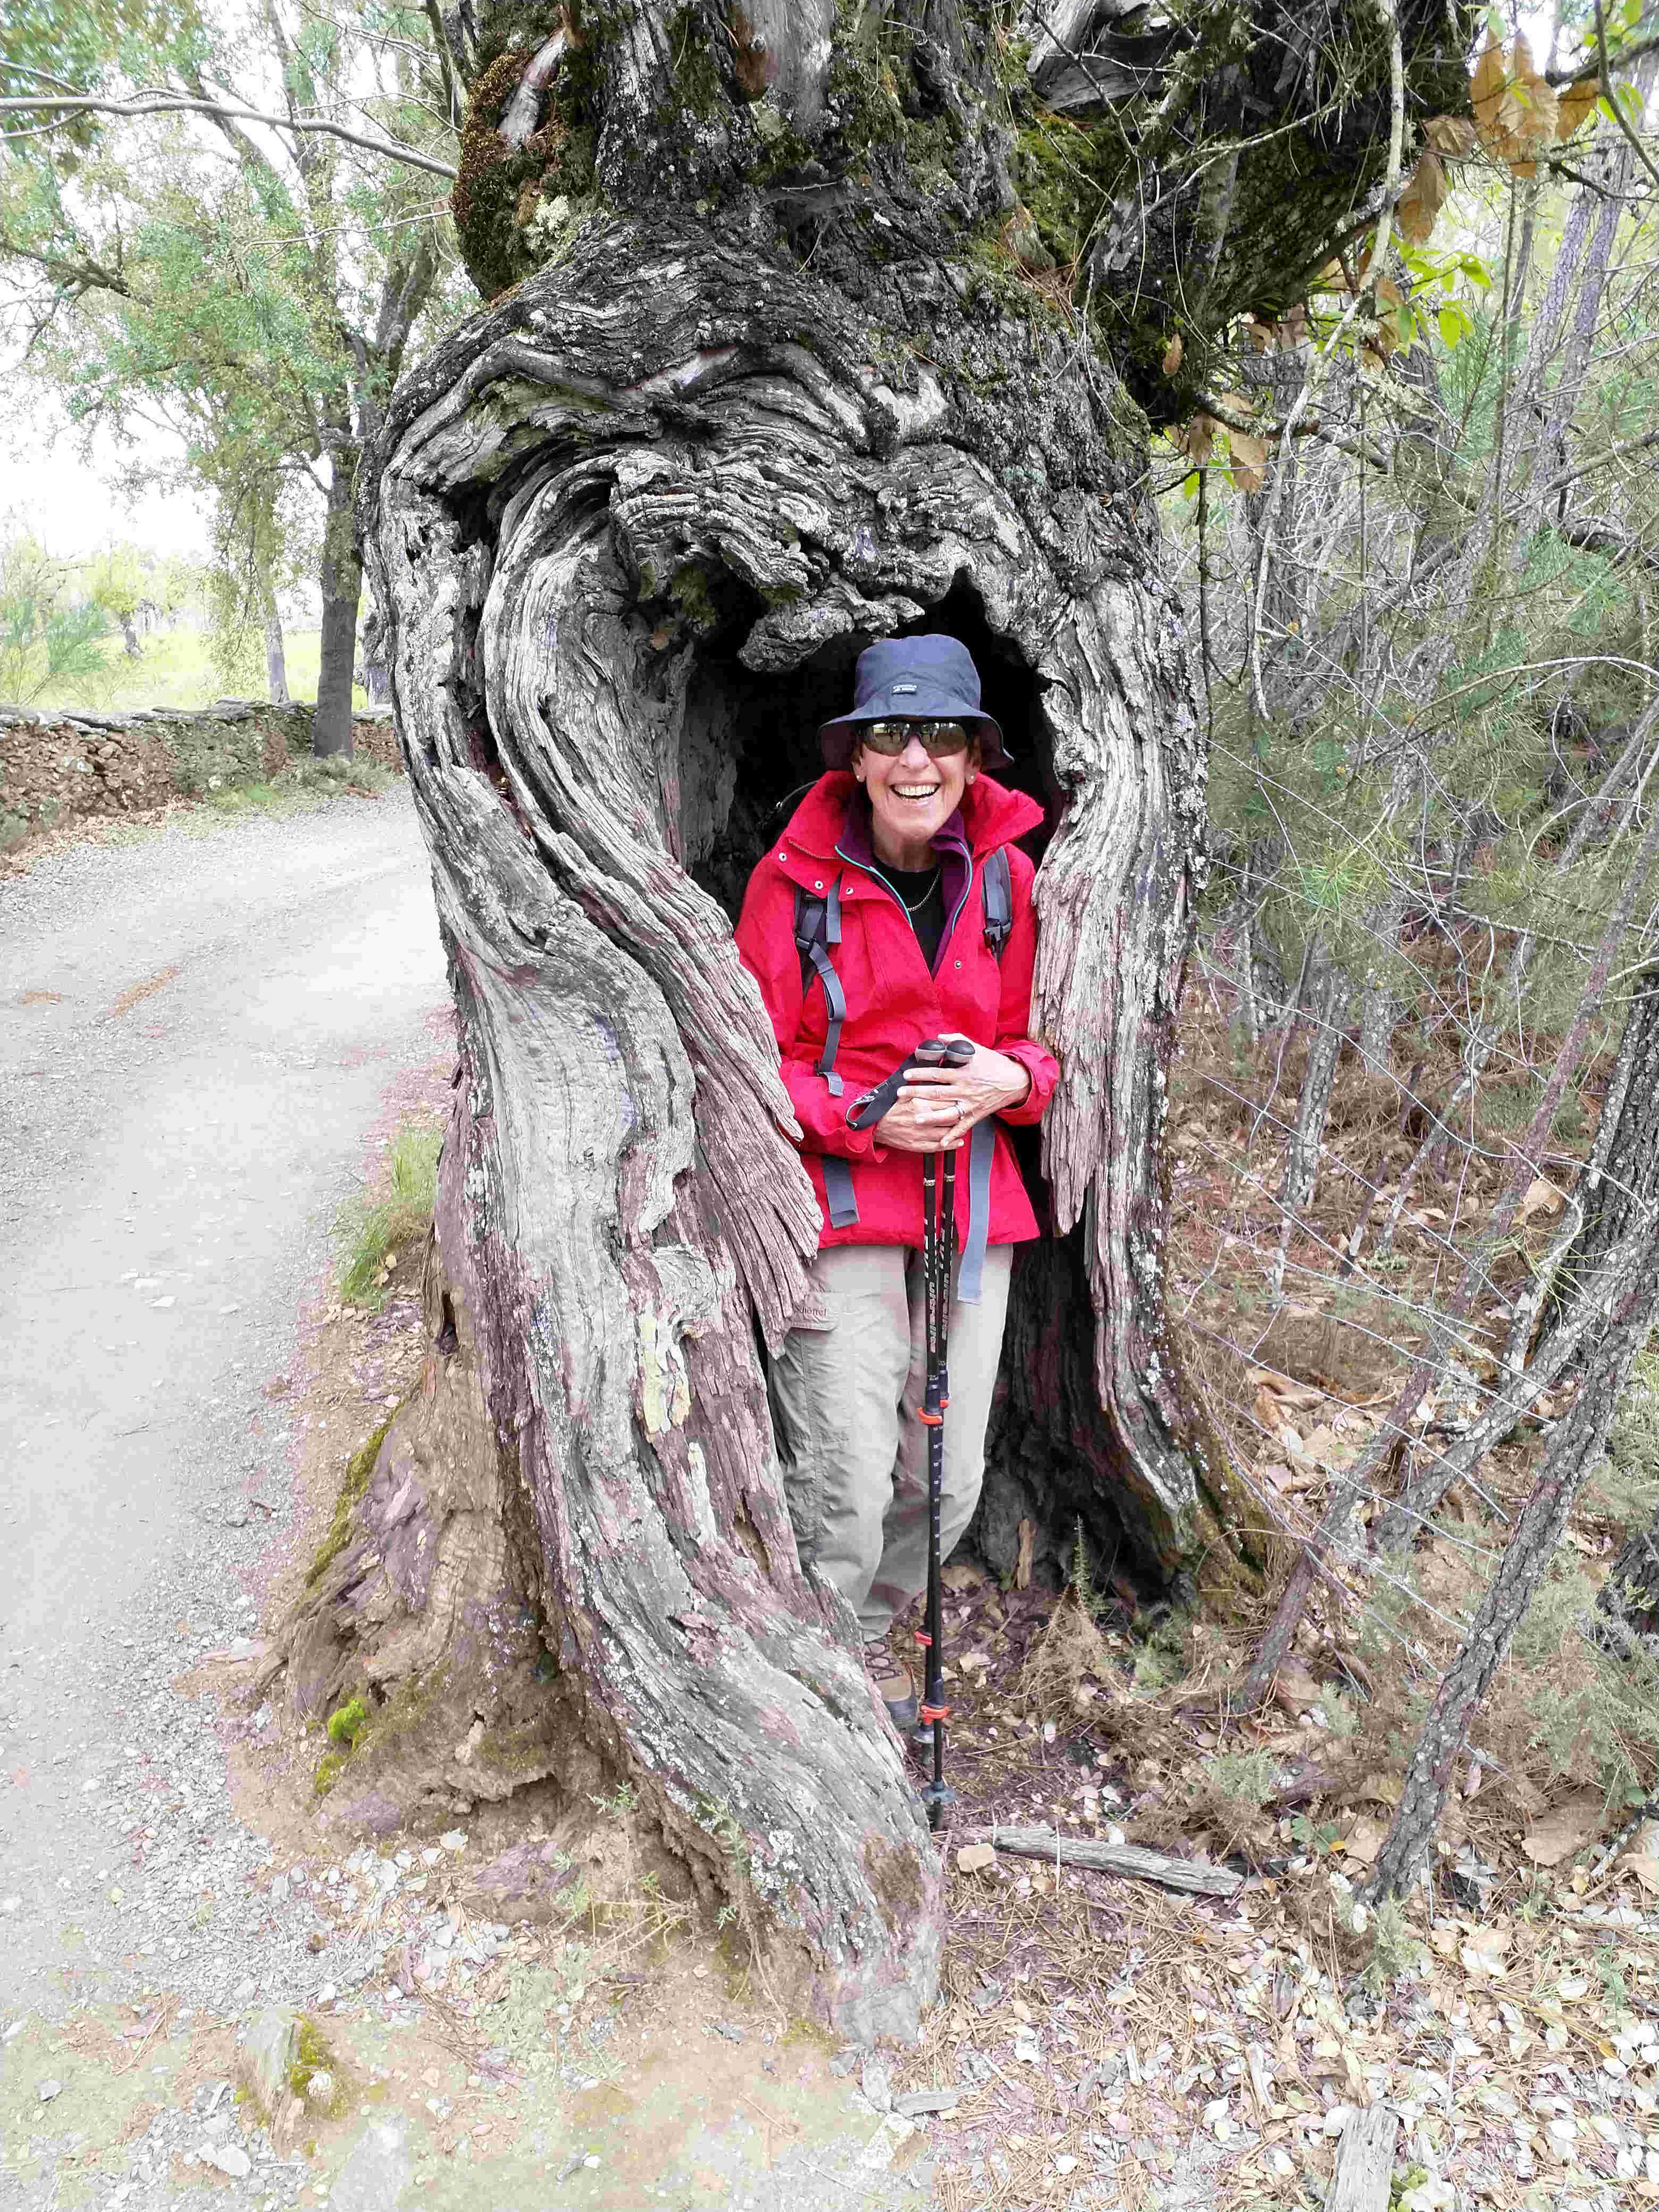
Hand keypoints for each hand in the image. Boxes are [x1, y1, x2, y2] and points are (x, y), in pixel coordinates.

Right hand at [875, 1089, 969, 1152]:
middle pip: (949, 1116)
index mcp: (919, 1104)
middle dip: (959, 1113)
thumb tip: (934, 1081)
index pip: (944, 1100)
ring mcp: (920, 1134)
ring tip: (964, 1125)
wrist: (875, 1126)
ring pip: (946, 1132)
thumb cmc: (890, 1109)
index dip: (954, 1099)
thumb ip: (919, 1089)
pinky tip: (958, 1141)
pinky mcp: (918, 1145)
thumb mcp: (904, 1094)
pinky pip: (939, 1146)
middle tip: (964, 1111)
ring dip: (957, 1129)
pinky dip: (951, 1144)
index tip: (960, 1097)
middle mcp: (921, 1119)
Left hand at [896, 1033, 1030, 1139]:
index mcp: (963, 1073)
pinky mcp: (976, 1114)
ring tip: (916, 1118)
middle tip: (900, 1095)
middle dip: (917, 1093)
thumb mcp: (976, 1049)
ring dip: (931, 1116)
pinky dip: (953, 1135)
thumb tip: (939, 1037)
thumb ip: (957, 1041)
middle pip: (936, 1093)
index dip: (920, 1074)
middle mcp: (964, 1089)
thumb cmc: (994, 1064)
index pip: (937, 1073)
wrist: (1015, 1080)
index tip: (907, 1074)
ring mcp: (970, 1104)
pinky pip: (963, 1126)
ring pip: (947, 1112)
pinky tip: (941, 1142)